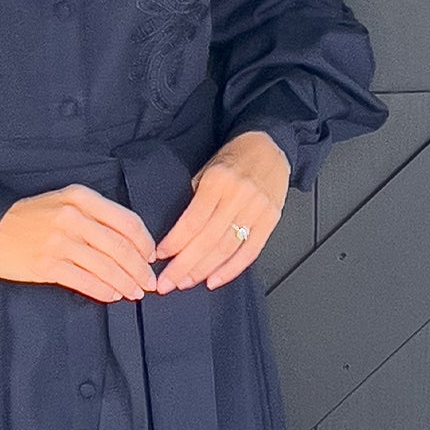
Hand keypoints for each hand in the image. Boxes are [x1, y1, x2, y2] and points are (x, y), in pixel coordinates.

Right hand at [0, 184, 159, 302]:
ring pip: (105, 267)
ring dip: (125, 283)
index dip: (145, 243)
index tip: (151, 258)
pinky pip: (85, 281)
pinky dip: (103, 290)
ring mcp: (59, 242)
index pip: (126, 221)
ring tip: (134, 293)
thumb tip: (130, 244)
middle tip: (149, 284)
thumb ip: (94, 216)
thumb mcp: (63, 203)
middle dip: (139, 270)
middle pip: (120, 247)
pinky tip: (112, 295)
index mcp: (80, 197)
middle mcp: (72, 217)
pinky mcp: (47, 265)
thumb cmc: (30, 219)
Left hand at [151, 130, 289, 291]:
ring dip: (203, 270)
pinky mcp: (270, 221)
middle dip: (184, 265)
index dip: (175, 242)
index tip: (160, 256)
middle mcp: (238, 196)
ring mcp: (257, 210)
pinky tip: (214, 280)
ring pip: (226, 248)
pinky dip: (231, 269)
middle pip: (208, 239)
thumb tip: (176, 235)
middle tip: (166, 282)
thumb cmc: (234, 159)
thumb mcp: (207, 169)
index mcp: (218, 181)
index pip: (193, 220)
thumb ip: (195, 200)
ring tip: (184, 282)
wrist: (270, 146)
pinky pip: (250, 252)